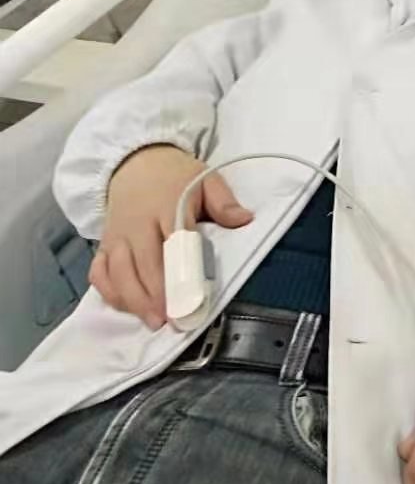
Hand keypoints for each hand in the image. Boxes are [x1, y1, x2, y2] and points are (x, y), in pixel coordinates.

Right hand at [89, 144, 252, 329]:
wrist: (134, 161)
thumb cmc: (175, 176)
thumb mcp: (206, 179)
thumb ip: (224, 201)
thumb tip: (245, 220)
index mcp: (167, 204)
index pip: (175, 241)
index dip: (183, 271)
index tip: (192, 297)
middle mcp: (138, 222)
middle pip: (144, 263)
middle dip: (158, 295)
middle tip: (174, 321)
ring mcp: (117, 235)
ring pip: (119, 272)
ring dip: (135, 300)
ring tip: (153, 321)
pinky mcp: (104, 244)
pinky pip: (99, 272)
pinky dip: (109, 292)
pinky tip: (126, 307)